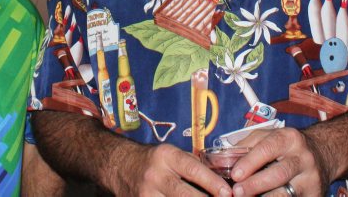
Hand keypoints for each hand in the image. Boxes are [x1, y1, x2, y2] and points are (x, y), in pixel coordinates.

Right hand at [109, 142, 232, 196]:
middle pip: (184, 195)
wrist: (119, 165)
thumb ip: (193, 166)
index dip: (212, 182)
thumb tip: (221, 181)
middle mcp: (155, 175)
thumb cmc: (153, 160)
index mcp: (166, 156)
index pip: (192, 169)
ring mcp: (146, 194)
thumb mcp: (171, 154)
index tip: (228, 193)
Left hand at [229, 128, 328, 196]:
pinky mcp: (316, 195)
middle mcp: (303, 158)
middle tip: (237, 192)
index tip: (235, 174)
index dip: (250, 162)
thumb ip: (246, 146)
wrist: (323, 154)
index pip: (268, 148)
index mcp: (289, 138)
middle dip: (255, 184)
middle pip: (278, 174)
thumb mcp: (269, 137)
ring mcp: (311, 178)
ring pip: (287, 193)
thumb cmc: (287, 147)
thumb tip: (221, 160)